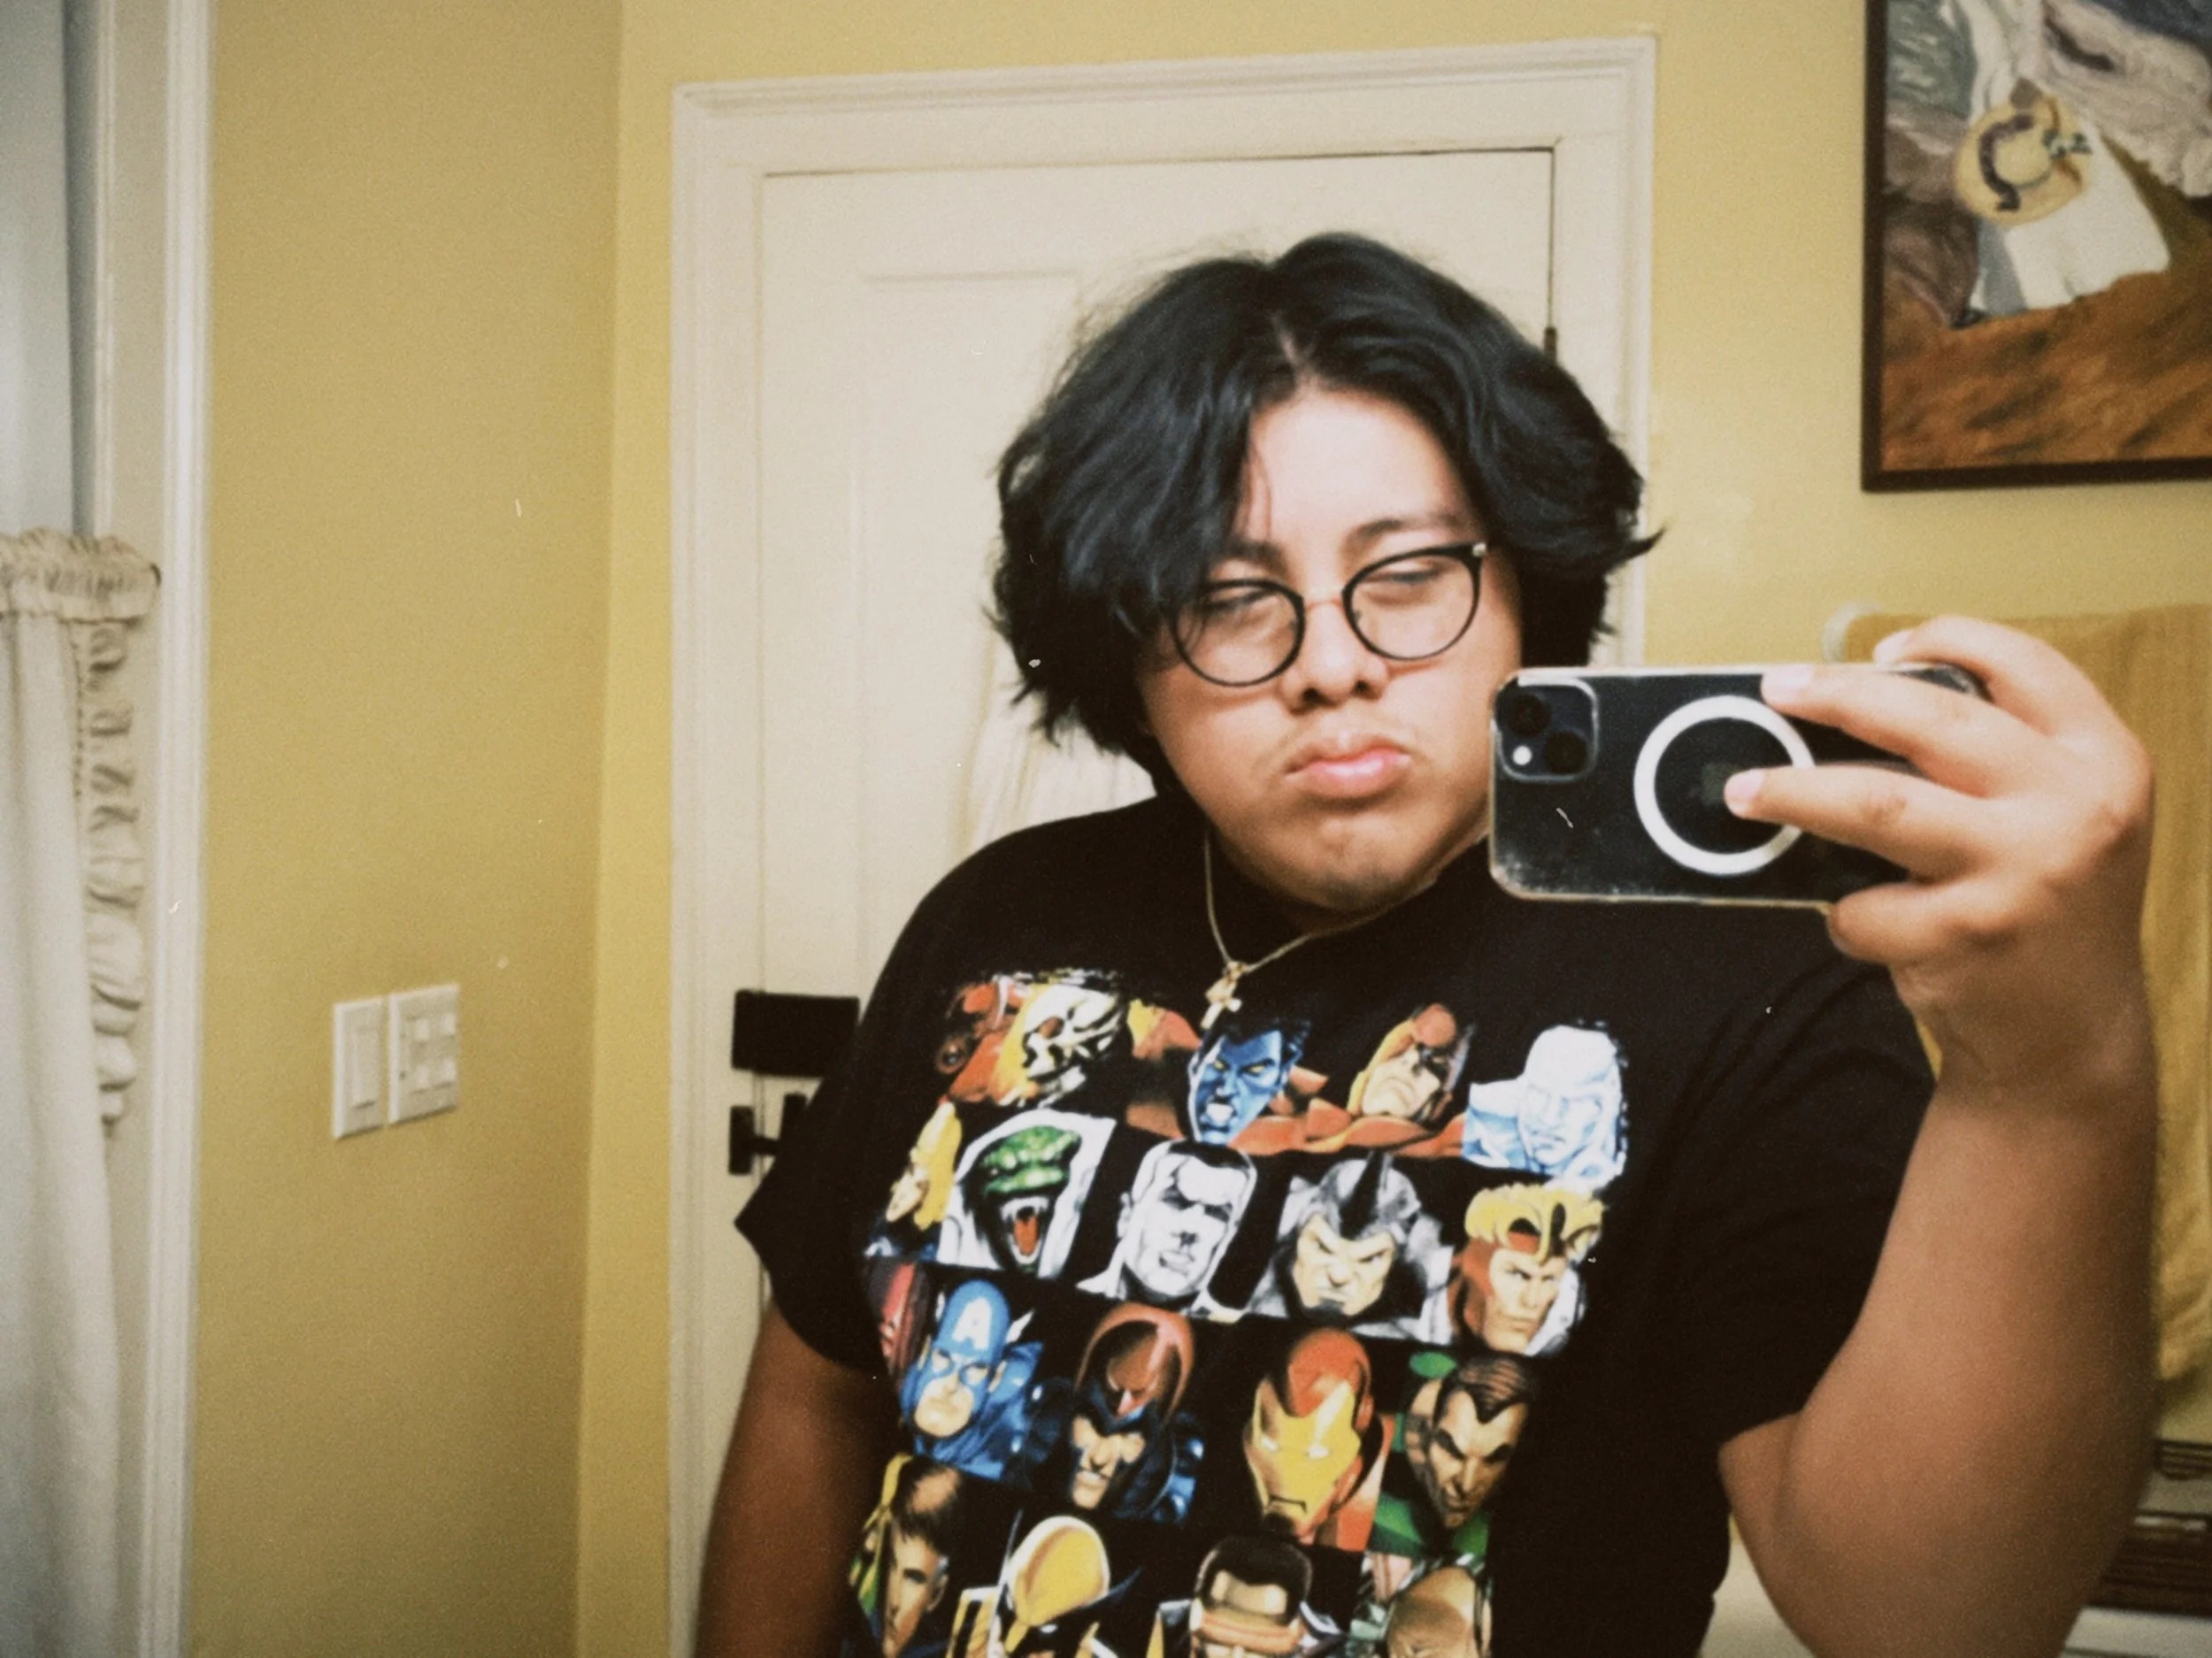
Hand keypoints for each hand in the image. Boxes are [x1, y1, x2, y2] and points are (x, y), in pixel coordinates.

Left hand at [1723, 616, 2153, 1102]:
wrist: (2072, 1035)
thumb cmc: (2047, 908)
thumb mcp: (2066, 813)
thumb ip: (2003, 756)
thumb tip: (1867, 699)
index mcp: (2102, 759)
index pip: (2024, 664)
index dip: (1945, 639)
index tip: (1876, 650)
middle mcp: (2073, 807)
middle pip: (1930, 719)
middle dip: (1836, 696)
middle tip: (1777, 690)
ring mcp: (2020, 871)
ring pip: (1876, 803)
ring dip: (1795, 792)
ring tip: (1747, 790)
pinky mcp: (1965, 934)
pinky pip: (1865, 905)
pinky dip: (1845, 914)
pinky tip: (1858, 921)